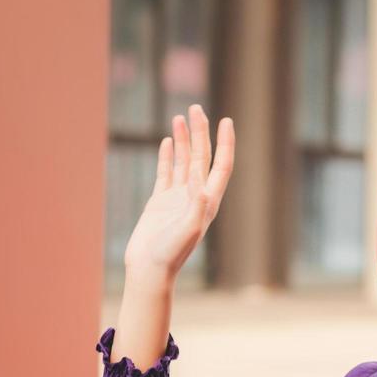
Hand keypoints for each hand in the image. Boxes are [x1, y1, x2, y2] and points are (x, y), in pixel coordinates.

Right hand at [122, 104, 234, 277]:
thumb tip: (202, 181)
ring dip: (184, 140)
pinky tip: (169, 141)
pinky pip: (166, 173)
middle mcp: (196, 197)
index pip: (221, 166)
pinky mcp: (160, 202)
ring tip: (181, 116)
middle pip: (202, 158)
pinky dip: (168, 156)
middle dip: (201, 133)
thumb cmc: (170, 254)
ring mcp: (178, 198)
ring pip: (184, 162)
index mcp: (208, 202)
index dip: (225, 144)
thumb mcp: (187, 230)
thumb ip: (196, 206)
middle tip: (196, 108)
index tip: (226, 120)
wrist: (150, 269)